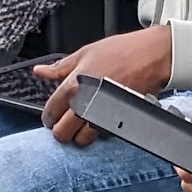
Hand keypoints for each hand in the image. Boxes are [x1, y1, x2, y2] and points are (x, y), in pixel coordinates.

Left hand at [35, 26, 174, 145]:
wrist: (152, 57)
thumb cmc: (121, 52)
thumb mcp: (85, 53)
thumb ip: (59, 68)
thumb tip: (40, 72)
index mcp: (73, 86)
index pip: (50, 112)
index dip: (48, 116)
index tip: (51, 115)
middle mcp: (85, 104)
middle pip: (62, 133)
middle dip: (60, 130)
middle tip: (64, 122)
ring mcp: (102, 115)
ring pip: (81, 140)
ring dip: (78, 134)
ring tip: (82, 124)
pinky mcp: (118, 121)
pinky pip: (102, 136)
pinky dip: (98, 132)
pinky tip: (99, 120)